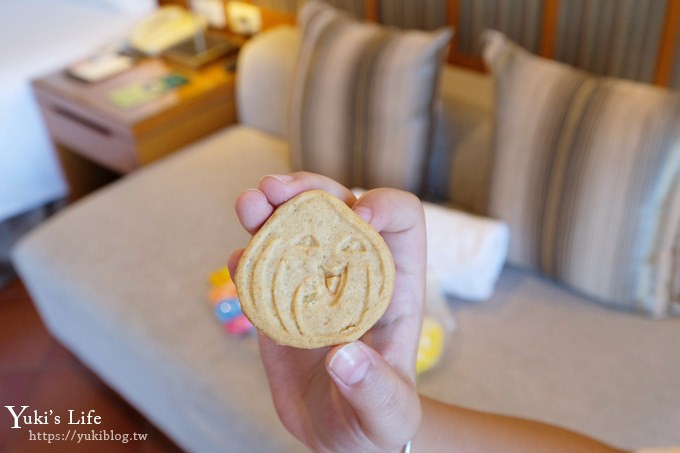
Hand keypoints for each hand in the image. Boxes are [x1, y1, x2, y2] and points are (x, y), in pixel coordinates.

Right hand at [228, 172, 426, 451]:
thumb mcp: (387, 413)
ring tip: (249, 203)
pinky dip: (248, 258)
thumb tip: (344, 357)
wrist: (341, 437)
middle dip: (309, 191)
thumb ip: (374, 389)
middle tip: (274, 189)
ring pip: (294, 230)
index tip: (357, 217)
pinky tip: (238, 261)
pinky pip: (263, 269)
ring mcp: (312, 286)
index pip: (400, 220)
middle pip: (337, 210)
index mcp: (392, 286)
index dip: (382, 204)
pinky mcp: (280, 305)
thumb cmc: (377, 422)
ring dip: (270, 209)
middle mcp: (351, 275)